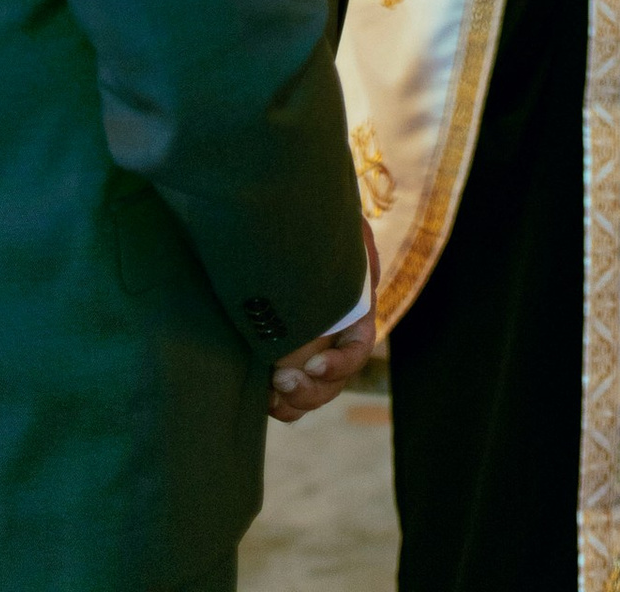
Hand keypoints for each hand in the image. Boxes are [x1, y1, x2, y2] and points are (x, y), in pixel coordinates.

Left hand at [270, 221, 379, 421]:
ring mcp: (309, 346)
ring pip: (312, 391)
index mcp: (353, 307)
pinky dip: (278, 400)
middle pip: (333, 380)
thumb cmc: (313, 220)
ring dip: (294, 401)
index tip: (315, 365)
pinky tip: (262, 396)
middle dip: (311, 390)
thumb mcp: (337, 229)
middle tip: (281, 381)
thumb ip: (347, 247)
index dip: (340, 364)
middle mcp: (335, 333)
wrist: (279, 217)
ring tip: (271, 395)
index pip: (357, 348)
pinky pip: (287, 390)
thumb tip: (354, 268)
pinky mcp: (281, 351)